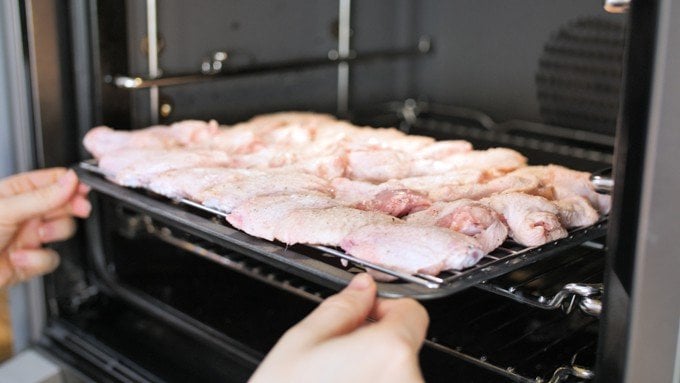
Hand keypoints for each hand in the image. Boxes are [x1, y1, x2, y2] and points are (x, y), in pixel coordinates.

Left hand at [0, 168, 90, 287]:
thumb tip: (70, 181)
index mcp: (17, 192)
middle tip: (79, 209)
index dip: (71, 185)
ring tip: (37, 235)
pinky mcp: (30, 261)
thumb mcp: (6, 209)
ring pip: (62, 232)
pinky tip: (20, 256)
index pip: (54, 181)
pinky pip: (51, 258)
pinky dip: (37, 259)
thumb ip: (42, 197)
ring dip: (52, 234)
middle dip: (68, 210)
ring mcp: (28, 237)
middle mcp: (25, 213)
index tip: (83, 189)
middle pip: (64, 206)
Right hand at [249, 273, 428, 382]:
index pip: (411, 312)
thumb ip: (340, 309)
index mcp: (389, 352)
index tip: (362, 319)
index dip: (382, 310)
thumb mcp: (299, 346)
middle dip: (373, 350)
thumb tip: (362, 287)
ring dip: (373, 378)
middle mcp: (411, 382)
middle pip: (403, 350)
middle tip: (334, 365)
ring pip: (397, 377)